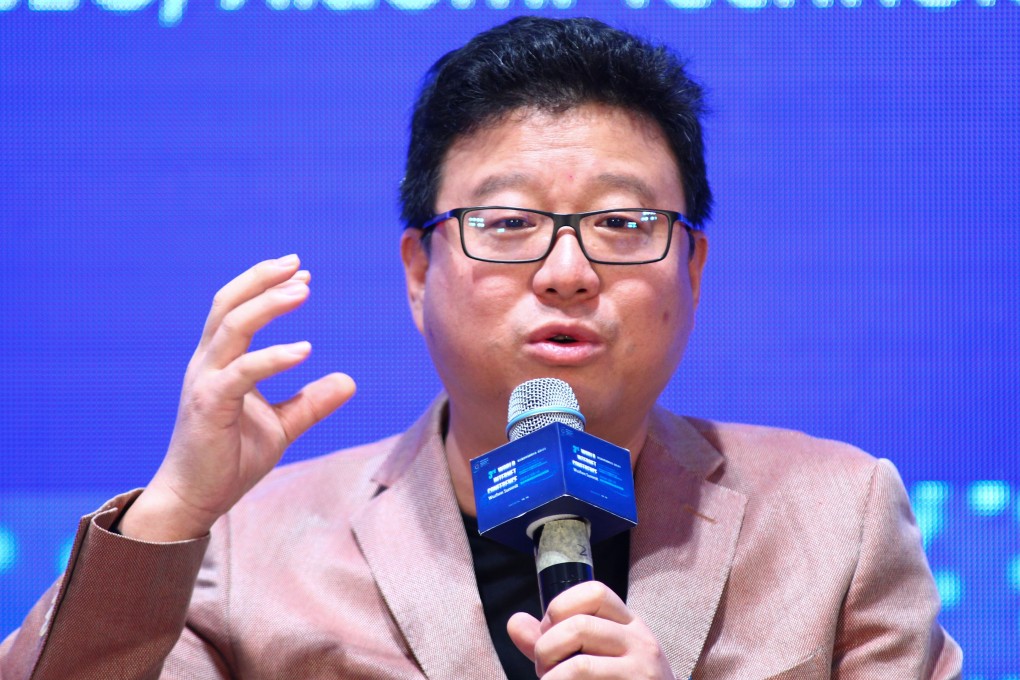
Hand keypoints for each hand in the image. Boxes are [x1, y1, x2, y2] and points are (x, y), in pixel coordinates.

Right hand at [119, 255, 355, 541]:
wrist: (195, 499)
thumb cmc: (230, 459)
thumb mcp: (281, 426)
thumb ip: (310, 402)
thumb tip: (350, 381)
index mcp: (220, 362)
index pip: (236, 309)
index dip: (265, 286)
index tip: (302, 273)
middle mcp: (207, 364)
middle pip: (229, 305)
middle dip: (263, 280)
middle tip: (300, 267)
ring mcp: (205, 382)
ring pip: (232, 327)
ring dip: (268, 305)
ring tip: (303, 291)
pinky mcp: (210, 405)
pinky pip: (242, 372)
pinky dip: (273, 356)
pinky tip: (304, 350)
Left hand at [507, 581, 674, 679]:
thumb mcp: (596, 658)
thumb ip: (554, 642)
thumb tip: (514, 622)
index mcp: (629, 624)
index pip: (595, 592)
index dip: (560, 606)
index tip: (549, 632)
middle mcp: (641, 642)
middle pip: (579, 627)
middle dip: (546, 649)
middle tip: (543, 669)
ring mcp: (641, 673)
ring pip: (579, 666)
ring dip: (551, 679)